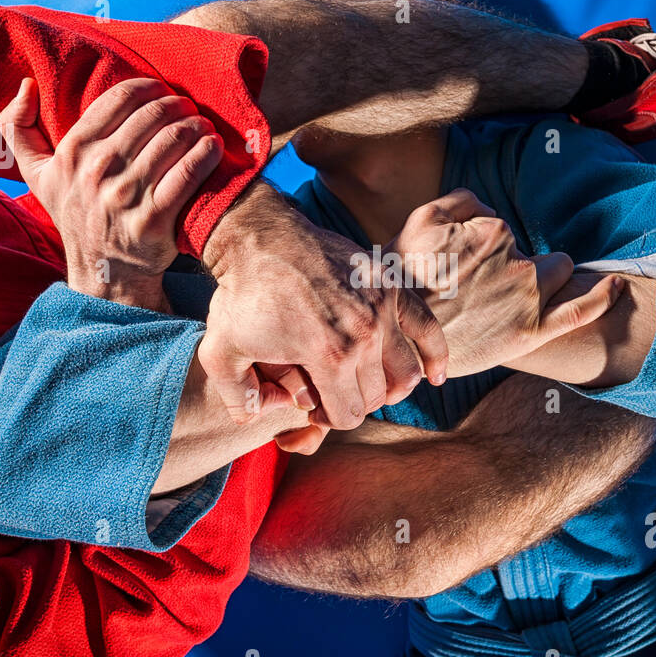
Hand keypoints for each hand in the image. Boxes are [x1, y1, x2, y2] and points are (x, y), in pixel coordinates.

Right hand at [0, 77, 222, 310]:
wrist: (102, 270)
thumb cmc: (74, 213)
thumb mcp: (37, 174)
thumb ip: (18, 128)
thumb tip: (26, 85)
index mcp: (73, 151)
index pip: (121, 98)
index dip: (151, 87)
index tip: (164, 92)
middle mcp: (98, 170)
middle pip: (153, 115)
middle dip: (178, 104)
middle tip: (189, 108)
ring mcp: (126, 195)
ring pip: (174, 139)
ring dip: (197, 125)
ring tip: (203, 126)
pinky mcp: (154, 219)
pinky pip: (188, 173)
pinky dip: (206, 154)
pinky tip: (213, 147)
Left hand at [198, 181, 447, 430]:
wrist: (260, 237)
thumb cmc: (241, 294)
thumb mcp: (219, 353)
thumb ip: (238, 399)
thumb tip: (265, 419)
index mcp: (329, 355)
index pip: (348, 415)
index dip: (327, 418)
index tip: (311, 405)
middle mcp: (365, 334)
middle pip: (375, 396)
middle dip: (352, 402)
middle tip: (330, 391)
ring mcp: (383, 307)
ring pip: (406, 373)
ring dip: (390, 388)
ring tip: (368, 385)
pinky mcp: (392, 286)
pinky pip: (428, 328)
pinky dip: (436, 356)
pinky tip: (436, 376)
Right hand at [388, 189, 624, 376]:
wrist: (397, 338)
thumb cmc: (404, 280)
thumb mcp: (419, 221)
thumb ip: (460, 200)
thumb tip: (486, 207)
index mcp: (492, 233)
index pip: (501, 230)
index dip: (483, 247)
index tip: (464, 268)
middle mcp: (516, 263)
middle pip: (535, 250)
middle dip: (520, 260)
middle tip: (487, 286)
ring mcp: (528, 300)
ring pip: (558, 272)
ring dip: (547, 276)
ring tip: (514, 297)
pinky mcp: (532, 333)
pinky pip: (581, 310)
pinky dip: (604, 296)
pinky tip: (617, 285)